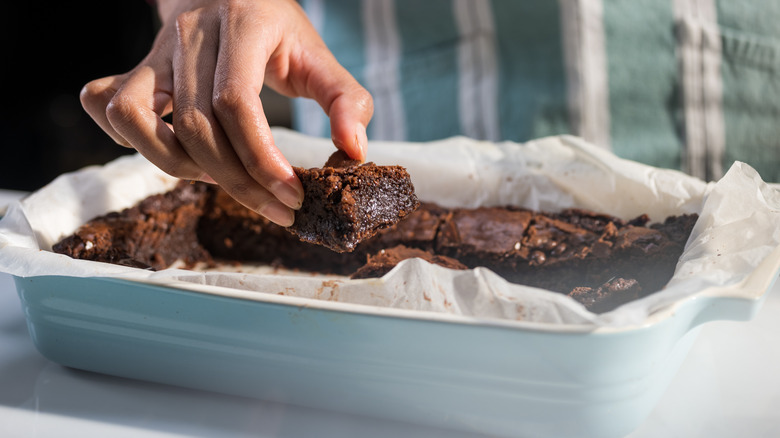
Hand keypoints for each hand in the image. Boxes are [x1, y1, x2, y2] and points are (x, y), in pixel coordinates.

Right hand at [80, 0, 372, 225]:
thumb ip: (347, 101)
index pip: (236, 103)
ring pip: (138, 119)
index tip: (291, 195)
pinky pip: (108, 108)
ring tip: (223, 176)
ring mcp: (153, 51)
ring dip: (180, 166)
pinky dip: (134, 142)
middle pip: (196, 125)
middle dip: (237, 181)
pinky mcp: (132, 68)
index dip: (261, 159)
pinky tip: (177, 153)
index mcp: (243, 25)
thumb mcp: (319, 57)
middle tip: (275, 206)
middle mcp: (189, 34)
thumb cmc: (277, 31)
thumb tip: (354, 153)